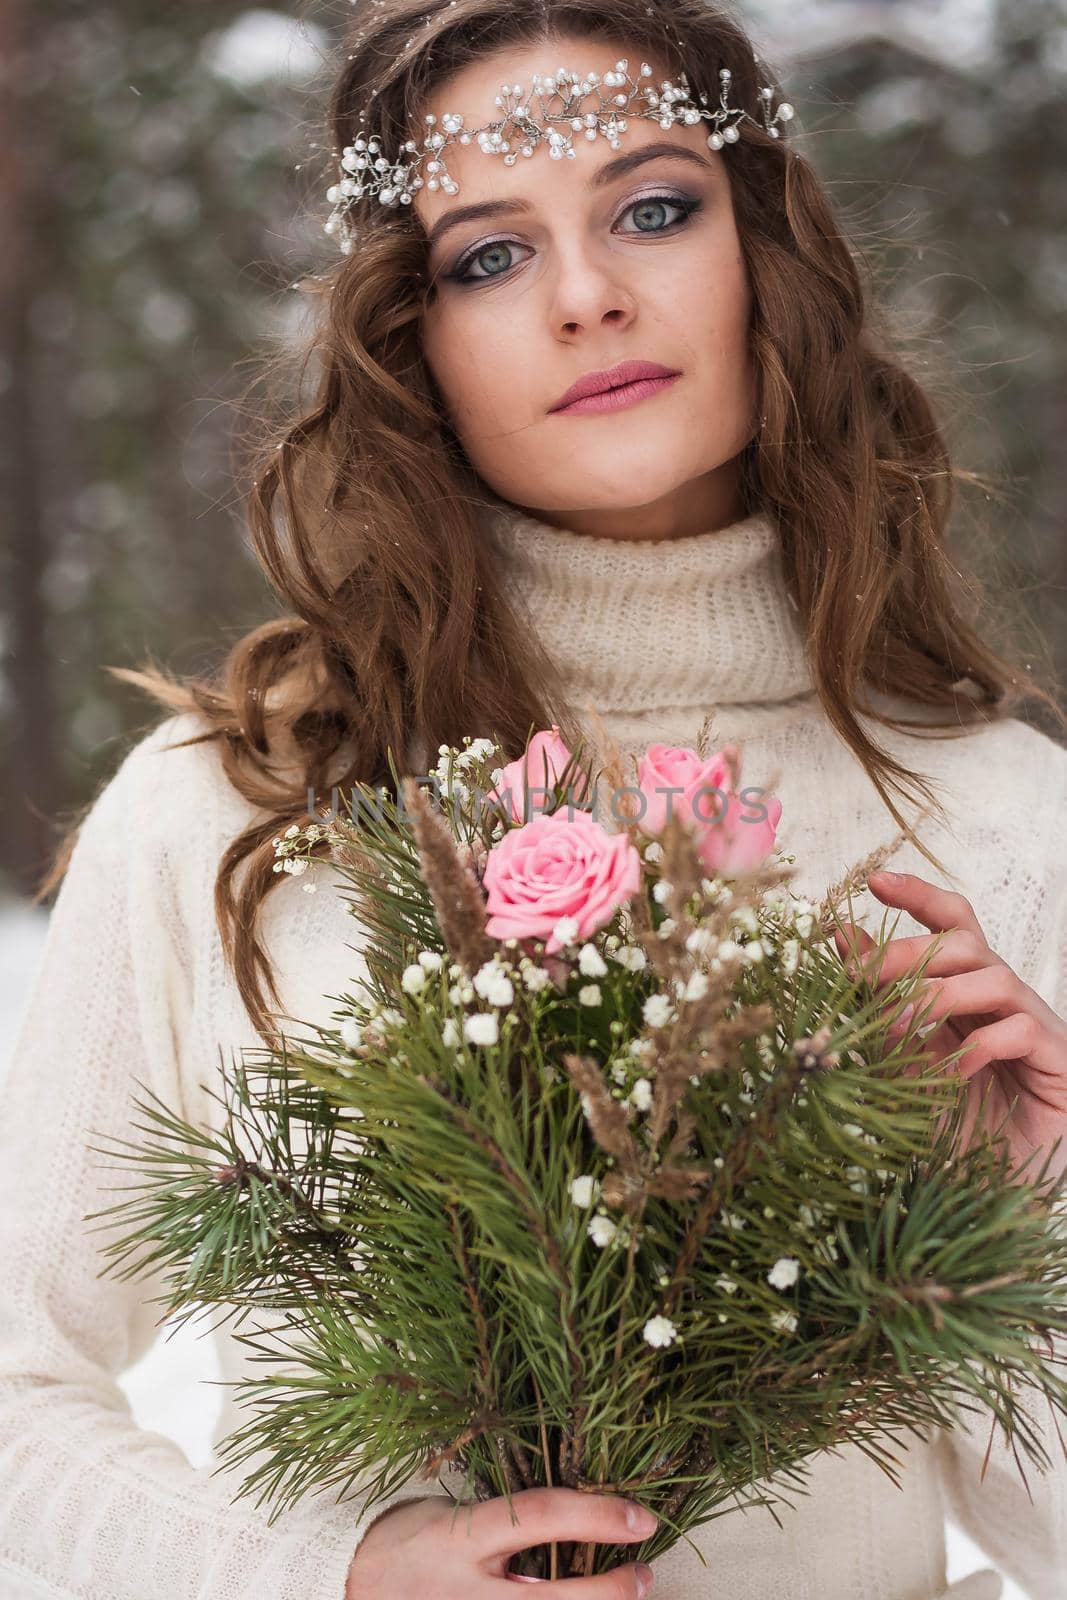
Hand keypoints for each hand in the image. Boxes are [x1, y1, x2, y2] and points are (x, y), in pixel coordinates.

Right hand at [345, 1486, 656, 1597]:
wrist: (356, 1588)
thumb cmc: (414, 1540)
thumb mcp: (455, 1516)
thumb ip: (509, 1521)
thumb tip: (579, 1516)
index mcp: (465, 1537)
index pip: (542, 1518)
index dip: (598, 1516)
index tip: (642, 1519)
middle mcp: (470, 1590)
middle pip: (559, 1599)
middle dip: (613, 1591)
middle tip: (646, 1574)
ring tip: (626, 1595)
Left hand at [832, 869, 1066, 1184]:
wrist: (996, 1185)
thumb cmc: (952, 1119)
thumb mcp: (901, 1056)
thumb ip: (877, 1001)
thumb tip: (839, 938)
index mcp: (965, 989)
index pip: (950, 923)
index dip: (918, 896)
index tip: (873, 882)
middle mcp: (1001, 997)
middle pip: (964, 942)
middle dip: (908, 952)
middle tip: (862, 976)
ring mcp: (1032, 1023)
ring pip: (992, 977)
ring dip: (936, 996)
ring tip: (897, 1029)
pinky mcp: (1055, 1058)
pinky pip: (1020, 1029)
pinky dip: (980, 1043)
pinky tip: (954, 1069)